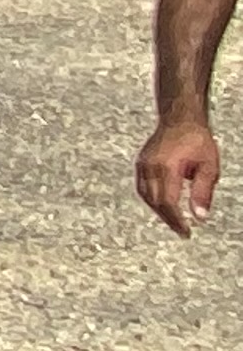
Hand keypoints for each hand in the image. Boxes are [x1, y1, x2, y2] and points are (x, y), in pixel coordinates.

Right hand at [139, 114, 219, 235]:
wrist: (180, 119)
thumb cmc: (197, 140)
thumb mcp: (209, 167)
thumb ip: (203, 192)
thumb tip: (200, 216)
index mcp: (166, 167)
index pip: (167, 202)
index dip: (176, 220)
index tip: (186, 231)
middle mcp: (150, 166)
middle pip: (155, 201)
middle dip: (168, 219)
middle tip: (182, 230)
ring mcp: (142, 164)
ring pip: (146, 196)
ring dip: (158, 210)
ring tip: (173, 220)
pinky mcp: (140, 162)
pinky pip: (142, 186)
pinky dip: (151, 199)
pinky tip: (163, 204)